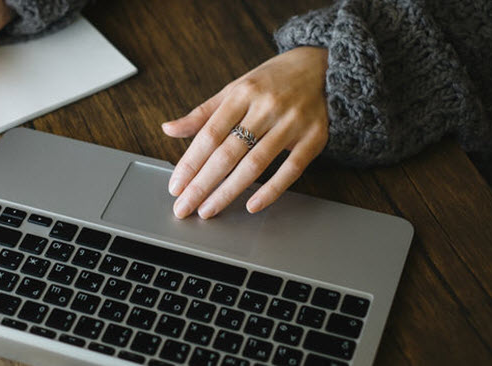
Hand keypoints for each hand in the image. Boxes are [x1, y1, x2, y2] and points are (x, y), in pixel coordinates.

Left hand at [163, 47, 328, 217]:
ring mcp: (292, 122)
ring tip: (208, 210)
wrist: (322, 66)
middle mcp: (266, 107)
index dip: (190, 163)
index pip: (209, 134)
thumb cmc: (272, 81)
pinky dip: (271, 190)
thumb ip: (203, 114)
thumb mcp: (235, 89)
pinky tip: (251, 205)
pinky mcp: (314, 137)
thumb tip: (169, 129)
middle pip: (228, 153)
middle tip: (184, 207)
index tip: (176, 186)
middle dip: (202, 184)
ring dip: (228, 191)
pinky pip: (291, 169)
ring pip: (255, 164)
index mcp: (242, 93)